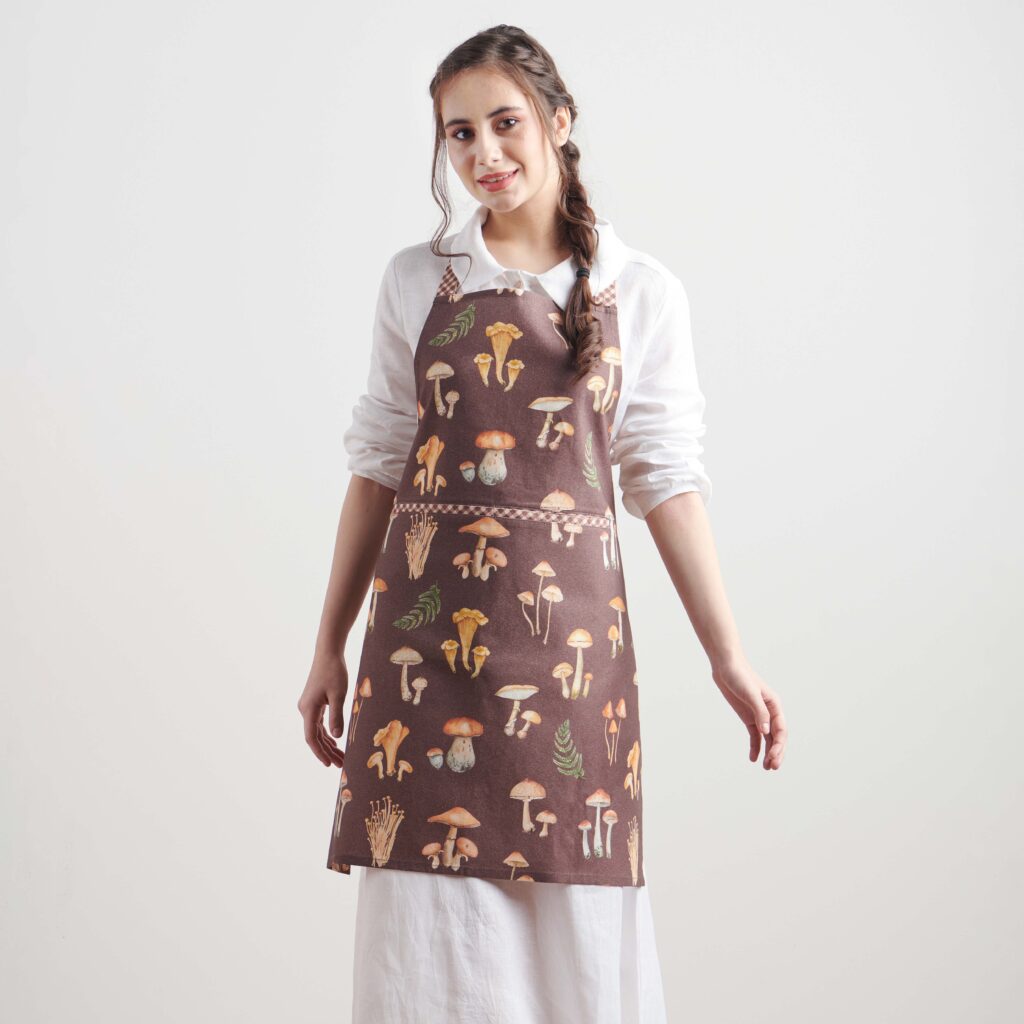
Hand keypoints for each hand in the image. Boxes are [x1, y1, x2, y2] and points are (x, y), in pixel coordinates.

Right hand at [297, 651, 348, 767]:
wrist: (328, 653)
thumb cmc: (334, 672)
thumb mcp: (338, 695)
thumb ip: (337, 716)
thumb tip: (336, 737)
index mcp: (308, 709)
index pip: (311, 738)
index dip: (320, 752)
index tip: (329, 764)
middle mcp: (305, 709)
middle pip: (315, 737)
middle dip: (327, 752)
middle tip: (341, 765)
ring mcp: (308, 706)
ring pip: (317, 731)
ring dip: (328, 744)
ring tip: (341, 757)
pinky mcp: (314, 702)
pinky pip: (319, 723)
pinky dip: (327, 733)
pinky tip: (335, 741)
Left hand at [711, 653, 786, 769]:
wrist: (725, 666)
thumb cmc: (739, 676)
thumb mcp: (750, 693)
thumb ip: (759, 712)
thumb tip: (767, 732)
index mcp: (774, 705)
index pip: (781, 730)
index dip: (779, 745)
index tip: (772, 757)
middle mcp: (769, 712)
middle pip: (777, 737)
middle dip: (776, 752)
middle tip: (772, 768)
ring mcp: (758, 715)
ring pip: (767, 738)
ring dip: (768, 752)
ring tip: (766, 768)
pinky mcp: (748, 717)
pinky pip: (755, 736)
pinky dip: (755, 747)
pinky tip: (753, 758)